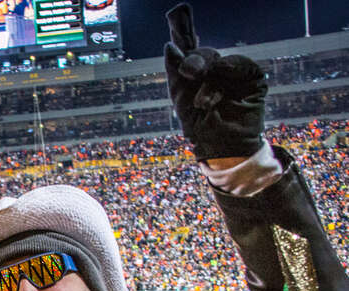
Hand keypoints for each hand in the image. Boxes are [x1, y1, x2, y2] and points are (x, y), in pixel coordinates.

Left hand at [164, 4, 266, 160]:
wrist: (221, 145)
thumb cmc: (199, 125)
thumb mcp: (180, 97)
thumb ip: (175, 69)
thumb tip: (170, 45)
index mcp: (194, 72)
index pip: (188, 44)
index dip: (183, 27)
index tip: (177, 11)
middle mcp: (214, 68)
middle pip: (201, 52)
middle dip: (193, 63)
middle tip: (188, 73)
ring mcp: (233, 72)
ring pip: (218, 60)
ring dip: (208, 80)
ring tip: (203, 102)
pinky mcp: (251, 77)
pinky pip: (240, 65)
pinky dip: (228, 72)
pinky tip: (219, 86)